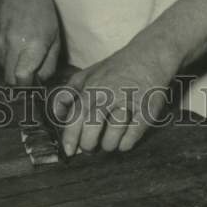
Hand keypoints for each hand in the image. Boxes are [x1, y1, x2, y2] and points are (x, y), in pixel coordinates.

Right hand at [0, 0, 59, 84]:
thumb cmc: (40, 9)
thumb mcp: (55, 36)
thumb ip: (49, 63)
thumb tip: (39, 82)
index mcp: (31, 45)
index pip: (21, 80)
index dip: (28, 86)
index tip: (34, 82)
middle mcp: (11, 45)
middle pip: (10, 80)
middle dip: (20, 81)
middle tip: (30, 71)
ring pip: (3, 68)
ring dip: (13, 66)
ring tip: (23, 48)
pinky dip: (6, 54)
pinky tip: (13, 39)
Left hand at [55, 28, 183, 155]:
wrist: (149, 55)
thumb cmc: (115, 69)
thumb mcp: (88, 74)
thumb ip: (69, 92)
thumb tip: (57, 114)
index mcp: (92, 87)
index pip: (76, 116)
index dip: (70, 136)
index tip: (69, 151)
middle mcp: (109, 94)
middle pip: (92, 128)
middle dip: (88, 144)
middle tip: (89, 148)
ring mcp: (129, 103)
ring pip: (112, 138)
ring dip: (107, 145)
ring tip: (108, 141)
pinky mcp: (147, 112)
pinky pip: (131, 139)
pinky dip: (124, 144)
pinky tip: (123, 139)